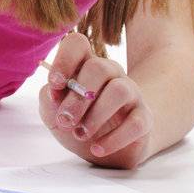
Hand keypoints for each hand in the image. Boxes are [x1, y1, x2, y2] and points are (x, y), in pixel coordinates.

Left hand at [38, 31, 155, 168]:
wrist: (107, 148)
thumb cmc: (77, 121)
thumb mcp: (53, 111)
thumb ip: (49, 97)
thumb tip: (54, 91)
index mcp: (84, 65)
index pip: (77, 43)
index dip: (64, 60)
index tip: (54, 84)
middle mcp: (110, 73)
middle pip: (98, 68)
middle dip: (77, 97)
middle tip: (65, 121)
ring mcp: (131, 93)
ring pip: (119, 91)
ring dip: (96, 115)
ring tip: (80, 134)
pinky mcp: (144, 118)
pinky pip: (136, 123)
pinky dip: (114, 139)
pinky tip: (97, 149)